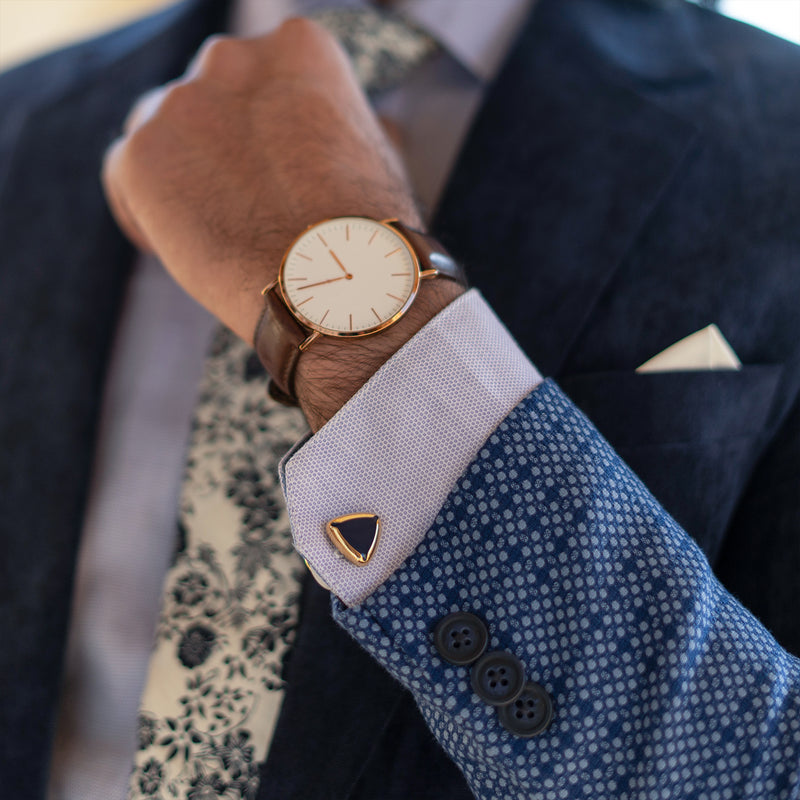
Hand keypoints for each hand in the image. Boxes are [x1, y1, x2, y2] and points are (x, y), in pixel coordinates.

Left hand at [102, 18, 421, 345]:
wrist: (338, 284)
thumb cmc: (366, 231)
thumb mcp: (375, 151)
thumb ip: (336, 125)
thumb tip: (350, 129)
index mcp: (297, 47)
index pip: (255, 78)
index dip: (255, 128)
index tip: (262, 170)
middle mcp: (232, 56)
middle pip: (204, 98)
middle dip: (215, 147)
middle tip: (235, 202)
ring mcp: (181, 102)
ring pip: (159, 131)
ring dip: (178, 175)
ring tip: (208, 231)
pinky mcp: (141, 154)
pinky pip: (125, 176)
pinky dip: (144, 211)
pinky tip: (174, 245)